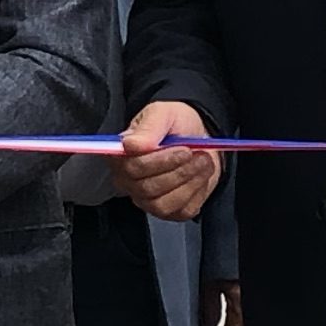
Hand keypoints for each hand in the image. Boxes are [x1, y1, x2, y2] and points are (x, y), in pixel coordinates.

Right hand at [118, 98, 220, 219]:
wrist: (200, 139)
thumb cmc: (176, 125)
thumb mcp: (164, 113)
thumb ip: (148, 127)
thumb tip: (131, 145)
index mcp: (121, 156)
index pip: (131, 167)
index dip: (159, 161)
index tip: (183, 150)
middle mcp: (128, 181)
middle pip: (147, 188)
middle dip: (179, 171)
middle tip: (197, 154)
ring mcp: (146, 199)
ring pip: (163, 203)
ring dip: (190, 181)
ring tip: (203, 161)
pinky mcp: (168, 211)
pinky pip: (181, 211)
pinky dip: (197, 192)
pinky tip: (200, 175)